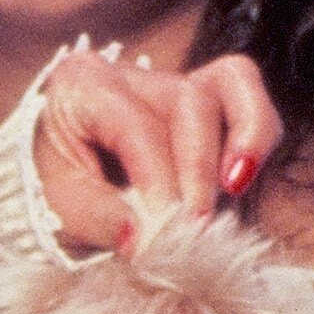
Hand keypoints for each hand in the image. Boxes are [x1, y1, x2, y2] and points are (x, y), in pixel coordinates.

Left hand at [30, 45, 284, 257]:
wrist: (62, 176)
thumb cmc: (59, 184)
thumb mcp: (61, 205)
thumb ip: (102, 220)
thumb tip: (144, 241)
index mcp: (84, 84)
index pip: (136, 127)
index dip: (156, 180)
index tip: (163, 234)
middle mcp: (134, 72)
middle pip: (189, 102)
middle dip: (197, 169)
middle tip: (195, 228)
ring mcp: (176, 79)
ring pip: (231, 83)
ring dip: (244, 140)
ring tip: (236, 189)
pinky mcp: (207, 96)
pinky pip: (245, 94)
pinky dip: (254, 133)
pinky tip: (242, 179)